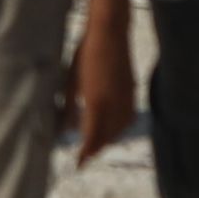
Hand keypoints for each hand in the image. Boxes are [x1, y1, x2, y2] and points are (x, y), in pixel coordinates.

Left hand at [68, 8, 135, 166]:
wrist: (110, 33)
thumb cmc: (85, 54)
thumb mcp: (70, 82)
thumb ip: (68, 108)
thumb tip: (65, 129)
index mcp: (97, 104)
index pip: (91, 138)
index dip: (85, 154)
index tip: (78, 164)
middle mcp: (114, 106)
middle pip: (107, 138)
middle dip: (96, 148)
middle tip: (85, 155)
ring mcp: (126, 100)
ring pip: (120, 130)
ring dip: (108, 139)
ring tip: (96, 141)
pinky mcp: (133, 92)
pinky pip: (128, 119)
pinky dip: (119, 127)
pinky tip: (112, 125)